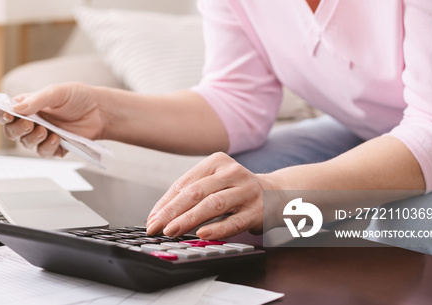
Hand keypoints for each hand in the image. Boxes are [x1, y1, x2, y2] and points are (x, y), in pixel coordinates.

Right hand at [0, 83, 104, 157]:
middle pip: (12, 131)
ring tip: (45, 131)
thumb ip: (36, 100)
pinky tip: (56, 139)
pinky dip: (47, 147)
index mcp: (28, 106)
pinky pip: (44, 152)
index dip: (3, 115)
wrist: (100, 111)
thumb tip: (15, 108)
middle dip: (17, 130)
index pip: (6, 112)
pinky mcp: (54, 147)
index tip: (9, 115)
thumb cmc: (78, 97)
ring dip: (33, 139)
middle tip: (30, 124)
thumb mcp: (56, 92)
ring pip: (26, 143)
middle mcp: (32, 121)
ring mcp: (43, 135)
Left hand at [146, 152, 276, 239]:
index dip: (165, 203)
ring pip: (212, 205)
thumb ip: (192, 195)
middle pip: (195, 192)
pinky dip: (217, 228)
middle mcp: (232, 173)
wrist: (279, 193)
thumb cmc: (238, 190)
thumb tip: (161, 216)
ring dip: (189, 219)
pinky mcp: (258, 210)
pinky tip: (202, 234)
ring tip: (172, 231)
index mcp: (216, 162)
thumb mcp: (216, 183)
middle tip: (157, 227)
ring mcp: (246, 190)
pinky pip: (234, 221)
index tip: (152, 218)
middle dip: (172, 212)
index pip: (184, 183)